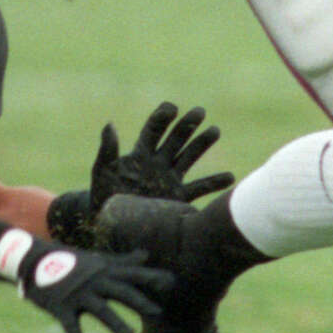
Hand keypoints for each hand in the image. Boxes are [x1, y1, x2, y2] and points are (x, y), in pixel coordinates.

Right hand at [17, 243, 169, 332]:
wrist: (31, 259)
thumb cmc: (69, 261)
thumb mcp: (97, 260)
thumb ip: (123, 261)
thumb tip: (146, 254)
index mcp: (103, 272)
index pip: (130, 274)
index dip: (150, 278)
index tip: (171, 283)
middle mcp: (94, 282)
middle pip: (119, 291)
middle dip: (138, 301)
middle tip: (156, 312)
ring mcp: (77, 294)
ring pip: (100, 309)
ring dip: (115, 323)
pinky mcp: (61, 306)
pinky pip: (71, 326)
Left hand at [92, 102, 234, 206]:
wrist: (112, 224)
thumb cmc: (103, 195)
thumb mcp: (103, 171)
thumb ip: (108, 149)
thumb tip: (110, 124)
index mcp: (139, 155)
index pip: (153, 131)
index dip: (162, 118)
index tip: (172, 108)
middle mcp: (157, 163)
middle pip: (175, 139)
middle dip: (186, 125)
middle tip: (200, 111)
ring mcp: (169, 179)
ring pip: (189, 157)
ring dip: (201, 144)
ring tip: (214, 130)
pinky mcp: (177, 198)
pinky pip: (199, 188)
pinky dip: (214, 183)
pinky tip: (230, 177)